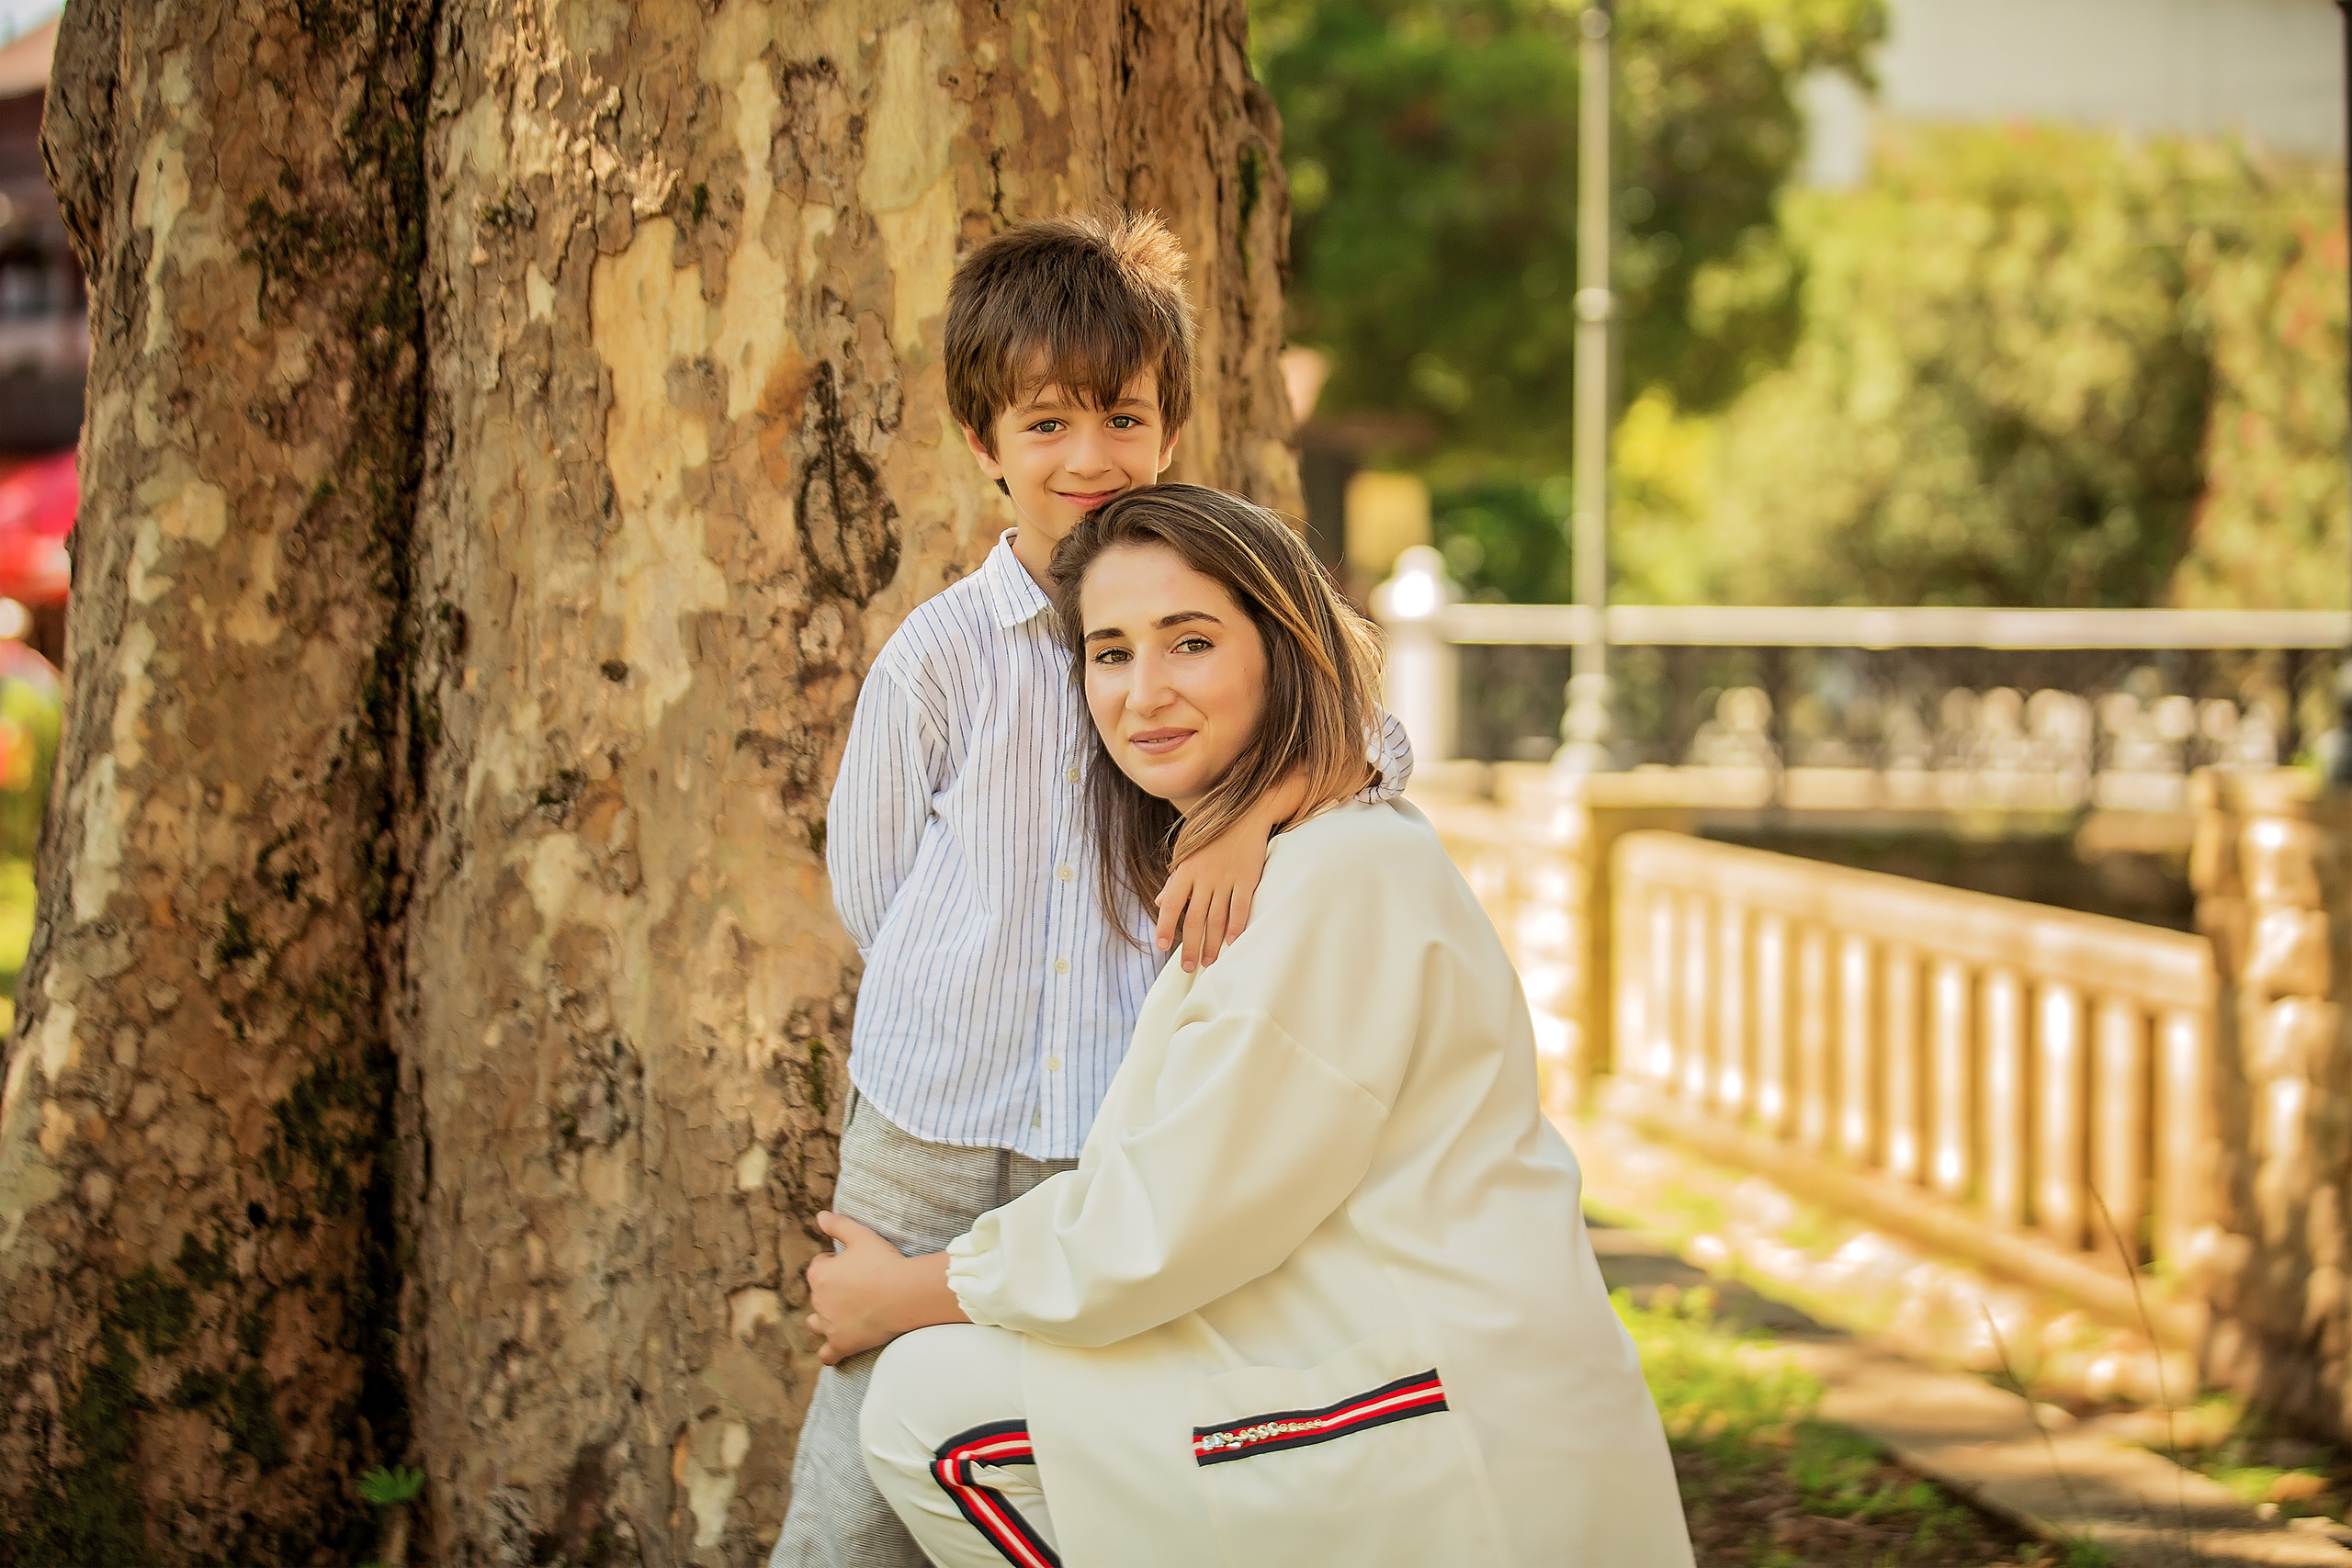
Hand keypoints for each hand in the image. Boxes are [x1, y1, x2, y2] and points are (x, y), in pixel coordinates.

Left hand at [804, 1212, 965, 1364]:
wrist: (905, 1294)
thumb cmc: (884, 1263)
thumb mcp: (861, 1236)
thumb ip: (838, 1225)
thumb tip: (820, 1216)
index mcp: (819, 1274)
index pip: (818, 1267)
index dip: (834, 1263)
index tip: (853, 1265)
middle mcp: (818, 1301)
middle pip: (818, 1295)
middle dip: (832, 1291)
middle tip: (858, 1287)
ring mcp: (829, 1326)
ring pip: (815, 1325)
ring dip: (824, 1320)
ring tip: (844, 1316)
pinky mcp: (841, 1344)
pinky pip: (827, 1354)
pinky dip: (830, 1352)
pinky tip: (838, 1349)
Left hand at [1155, 772, 1309, 970]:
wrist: (1245, 814)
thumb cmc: (1212, 836)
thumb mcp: (1188, 854)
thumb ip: (1175, 882)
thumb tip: (1158, 902)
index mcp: (1186, 871)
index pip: (1171, 904)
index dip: (1165, 926)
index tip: (1162, 946)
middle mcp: (1204, 876)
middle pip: (1195, 919)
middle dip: (1190, 946)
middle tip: (1188, 967)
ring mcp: (1226, 877)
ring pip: (1217, 918)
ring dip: (1212, 943)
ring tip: (1209, 962)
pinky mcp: (1247, 877)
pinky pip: (1240, 906)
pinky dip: (1236, 926)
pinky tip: (1232, 942)